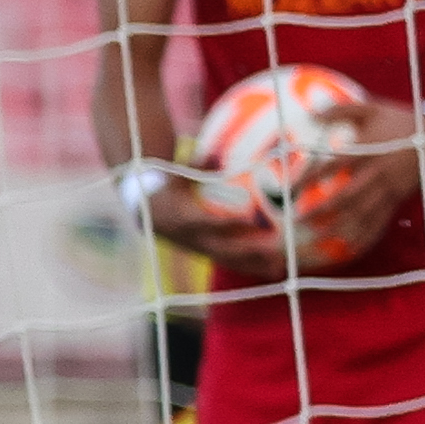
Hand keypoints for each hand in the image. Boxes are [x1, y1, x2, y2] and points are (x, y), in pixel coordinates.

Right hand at [142, 170, 298, 279]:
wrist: (146, 212)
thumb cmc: (166, 187)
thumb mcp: (177, 175)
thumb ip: (196, 166)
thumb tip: (214, 154)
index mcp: (183, 218)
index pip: (208, 222)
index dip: (228, 221)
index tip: (250, 216)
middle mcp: (191, 238)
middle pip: (223, 247)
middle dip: (249, 248)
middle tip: (274, 244)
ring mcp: (198, 248)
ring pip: (228, 260)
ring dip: (253, 263)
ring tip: (278, 264)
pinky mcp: (204, 254)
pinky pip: (229, 263)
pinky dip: (250, 267)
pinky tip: (271, 270)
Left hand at [306, 95, 424, 264]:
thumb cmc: (400, 120)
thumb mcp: (372, 108)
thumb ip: (341, 110)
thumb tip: (311, 112)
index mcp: (366, 152)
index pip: (332, 167)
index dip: (310, 178)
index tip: (291, 188)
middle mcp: (376, 174)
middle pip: (346, 197)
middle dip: (322, 211)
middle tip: (299, 220)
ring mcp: (388, 190)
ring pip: (362, 214)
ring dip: (339, 228)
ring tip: (318, 239)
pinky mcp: (398, 199)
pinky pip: (380, 221)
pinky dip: (365, 235)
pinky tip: (350, 246)